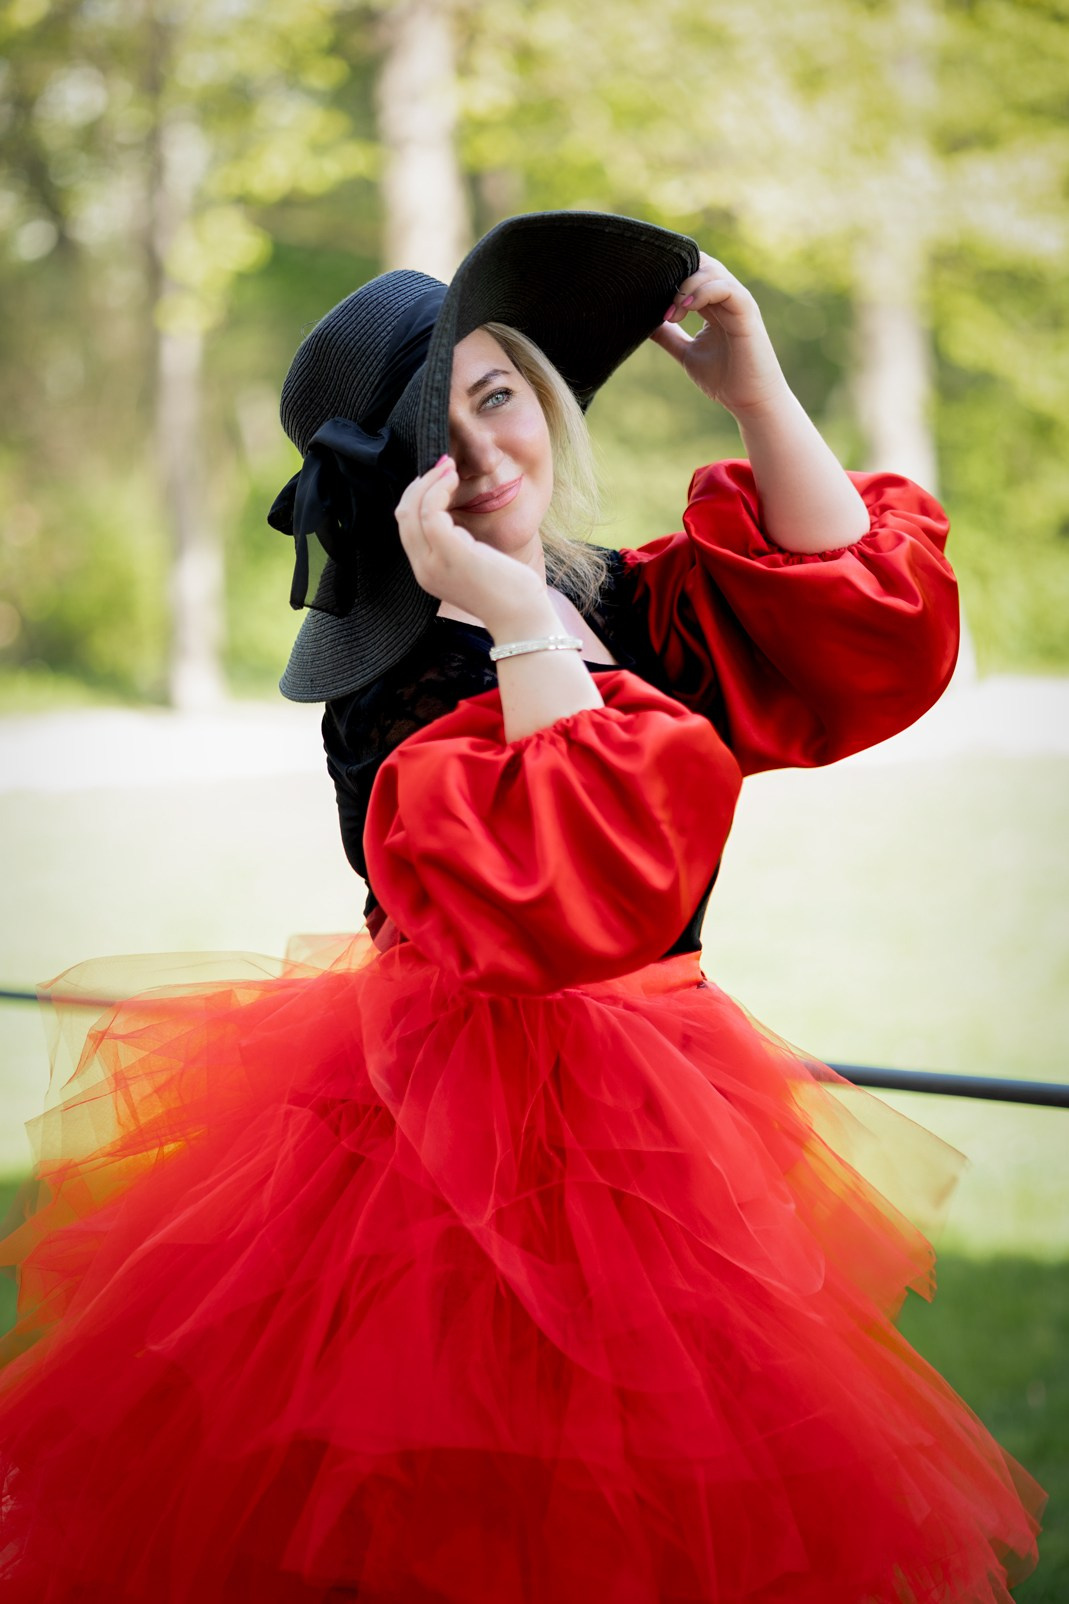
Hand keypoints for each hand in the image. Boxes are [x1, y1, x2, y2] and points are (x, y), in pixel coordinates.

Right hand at [395, 455, 544, 632]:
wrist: (521, 617)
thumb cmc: (507, 590)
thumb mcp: (474, 564)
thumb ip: (458, 544)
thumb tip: (454, 515)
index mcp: (426, 571)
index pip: (406, 526)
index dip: (417, 497)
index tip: (438, 478)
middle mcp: (423, 569)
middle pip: (402, 515)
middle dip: (420, 484)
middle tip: (443, 464)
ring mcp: (433, 564)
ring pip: (412, 511)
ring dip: (429, 482)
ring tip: (449, 467)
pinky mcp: (451, 555)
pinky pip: (431, 513)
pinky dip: (439, 490)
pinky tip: (454, 480)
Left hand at [650, 254, 788, 417]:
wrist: (749, 401)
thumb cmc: (723, 379)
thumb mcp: (686, 353)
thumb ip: (668, 336)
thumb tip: (640, 325)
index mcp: (713, 303)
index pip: (691, 271)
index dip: (670, 274)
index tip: (648, 295)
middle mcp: (726, 297)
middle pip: (700, 263)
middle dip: (676, 275)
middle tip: (660, 304)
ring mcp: (738, 302)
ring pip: (711, 271)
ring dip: (686, 286)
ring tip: (672, 313)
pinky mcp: (747, 311)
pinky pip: (726, 287)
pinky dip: (703, 292)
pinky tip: (686, 308)